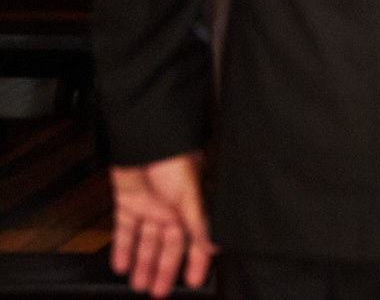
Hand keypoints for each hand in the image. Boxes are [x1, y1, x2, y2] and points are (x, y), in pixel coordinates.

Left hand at [109, 153, 212, 297]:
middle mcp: (171, 209)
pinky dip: (123, 248)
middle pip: (168, 246)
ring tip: (138, 285)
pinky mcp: (128, 202)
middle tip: (158, 292)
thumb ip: (200, 222)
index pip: (195, 241)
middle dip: (163, 270)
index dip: (194, 262)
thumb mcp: (189, 194)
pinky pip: (125, 231)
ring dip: (142, 264)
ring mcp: (150, 206)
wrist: (143, 138)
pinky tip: (121, 264)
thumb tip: (214, 246)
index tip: (192, 281)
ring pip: (146, 242)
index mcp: (191, 206)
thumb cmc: (173, 157)